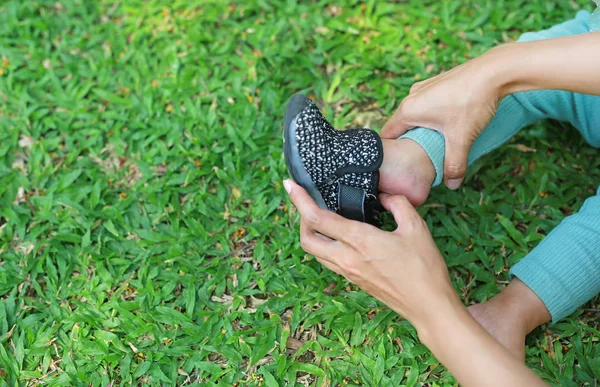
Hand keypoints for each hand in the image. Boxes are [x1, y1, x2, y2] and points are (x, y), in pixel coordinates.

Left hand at [284, 179, 456, 328]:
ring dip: (311, 233)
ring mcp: (348, 272)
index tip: (291, 185)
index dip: (300, 200)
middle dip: (300, 218)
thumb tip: (384, 196)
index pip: (318, 218)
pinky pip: (328, 261)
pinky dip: (324, 245)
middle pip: (306, 239)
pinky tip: (337, 236)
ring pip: (315, 252)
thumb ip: (398, 204)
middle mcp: (347, 258)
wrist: (428, 306)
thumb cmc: (424, 268)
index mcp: (359, 241)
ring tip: (320, 216)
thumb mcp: (416, 227)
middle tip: (307, 202)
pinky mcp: (353, 280)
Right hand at [381, 48, 505, 189]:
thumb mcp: (461, 139)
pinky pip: (427, 104)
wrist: (495, 71)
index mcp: (408, 110)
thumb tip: (452, 185)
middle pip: (402, 126)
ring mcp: (424, 87)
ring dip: (423, 128)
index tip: (402, 164)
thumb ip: (454, 164)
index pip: (388, 136)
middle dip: (411, 142)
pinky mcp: (437, 83)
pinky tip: (450, 123)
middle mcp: (412, 97)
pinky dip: (433, 116)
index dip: (394, 152)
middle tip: (423, 157)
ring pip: (416, 115)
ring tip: (438, 141)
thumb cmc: (472, 102)